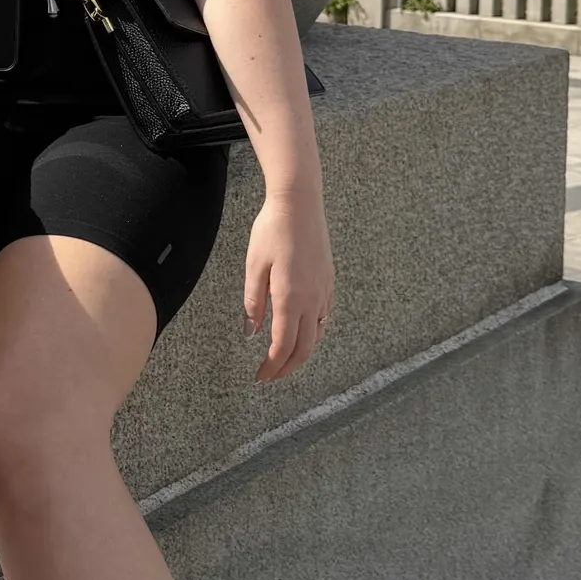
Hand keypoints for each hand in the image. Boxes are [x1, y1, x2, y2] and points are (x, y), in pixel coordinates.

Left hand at [243, 187, 333, 381]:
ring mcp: (324, 291)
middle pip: (304, 348)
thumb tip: (251, 333)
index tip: (260, 377)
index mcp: (290, 297)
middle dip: (287, 368)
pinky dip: (313, 334)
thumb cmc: (273, 230)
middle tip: (269, 376)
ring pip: (317, 335)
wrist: (300, 202)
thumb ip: (253, 303)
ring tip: (284, 360)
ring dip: (301, 353)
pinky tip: (302, 333)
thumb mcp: (254, 266)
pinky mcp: (329, 281)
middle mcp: (312, 299)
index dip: (272, 367)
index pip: (283, 346)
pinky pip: (324, 317)